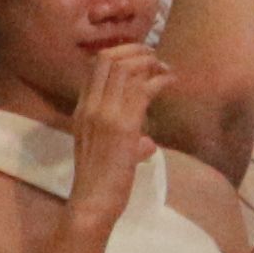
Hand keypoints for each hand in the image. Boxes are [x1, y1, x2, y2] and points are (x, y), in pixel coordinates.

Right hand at [65, 42, 169, 226]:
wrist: (93, 201)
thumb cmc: (99, 181)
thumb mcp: (103, 152)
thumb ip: (125, 141)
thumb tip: (147, 143)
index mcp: (82, 110)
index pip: (96, 66)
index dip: (119, 52)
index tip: (139, 57)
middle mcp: (91, 107)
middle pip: (110, 59)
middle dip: (136, 51)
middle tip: (154, 58)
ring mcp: (106, 115)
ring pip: (126, 70)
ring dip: (150, 63)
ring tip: (164, 69)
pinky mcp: (124, 126)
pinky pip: (143, 90)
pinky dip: (160, 80)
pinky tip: (171, 81)